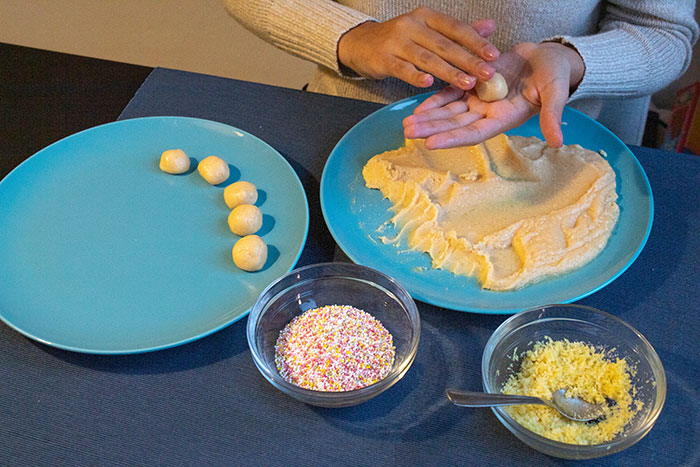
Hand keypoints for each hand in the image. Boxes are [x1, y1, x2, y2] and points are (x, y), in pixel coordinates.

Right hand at [337, 7, 499, 90]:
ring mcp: (396, 42)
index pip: (455, 28)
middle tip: (487, 73)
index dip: (476, 41)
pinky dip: (415, 76)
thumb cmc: (402, 39)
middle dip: (468, 59)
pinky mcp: (383, 59)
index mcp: (427, 17)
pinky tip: (428, 84)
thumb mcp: (429, 30)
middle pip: (444, 44)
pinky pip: (402, 68)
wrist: (362, 43)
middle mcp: (412, 25)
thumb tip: (490, 26)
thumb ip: (459, 31)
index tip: (494, 55)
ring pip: (426, 58)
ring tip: (467, 83)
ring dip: (448, 71)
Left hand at [402, 41, 584, 147]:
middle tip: (407, 132)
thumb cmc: (556, 75)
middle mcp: (488, 113)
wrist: (551, 57)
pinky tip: (418, 107)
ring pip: (449, 112)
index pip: (474, 133)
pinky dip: (436, 100)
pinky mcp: (475, 85)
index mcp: (504, 118)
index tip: (430, 143)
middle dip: (431, 129)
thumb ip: (551, 116)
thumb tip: (558, 142)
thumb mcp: (555, 93)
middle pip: (455, 125)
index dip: (452, 138)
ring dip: (428, 118)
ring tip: (406, 124)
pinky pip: (451, 94)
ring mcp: (480, 100)